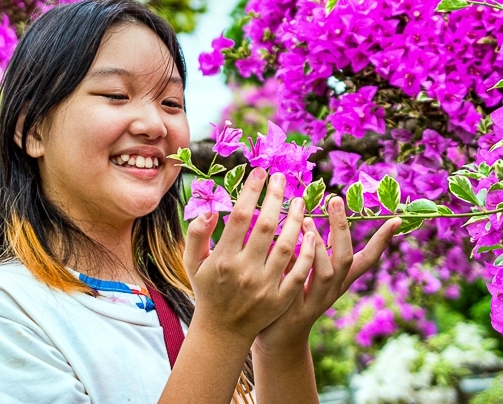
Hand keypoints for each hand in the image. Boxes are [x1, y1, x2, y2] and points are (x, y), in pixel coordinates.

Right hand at [182, 169, 315, 342]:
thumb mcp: (192, 262)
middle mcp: (245, 271)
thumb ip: (196, 234)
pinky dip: (307, 251)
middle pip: (265, 225)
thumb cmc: (207, 289)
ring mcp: (265, 286)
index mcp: (223, 258)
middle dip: (275, 197)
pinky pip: (299, 271)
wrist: (222, 331)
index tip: (259, 172)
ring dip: (296, 219)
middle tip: (282, 178)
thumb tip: (210, 209)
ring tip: (300, 200)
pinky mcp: (280, 298)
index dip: (251, 191)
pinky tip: (311, 233)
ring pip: (286, 245)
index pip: (240, 216)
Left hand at [254, 196, 399, 353]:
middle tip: (336, 199)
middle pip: (346, 259)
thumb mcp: (311, 273)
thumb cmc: (295, 298)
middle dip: (342, 228)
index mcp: (341, 281)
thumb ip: (316, 252)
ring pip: (326, 272)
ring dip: (318, 243)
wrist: (280, 339)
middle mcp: (333, 290)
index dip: (382, 241)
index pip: (367, 259)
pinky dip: (293, 262)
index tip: (397, 219)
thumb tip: (320, 219)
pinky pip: (297, 282)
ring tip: (306, 219)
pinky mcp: (295, 309)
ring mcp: (316, 301)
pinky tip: (283, 243)